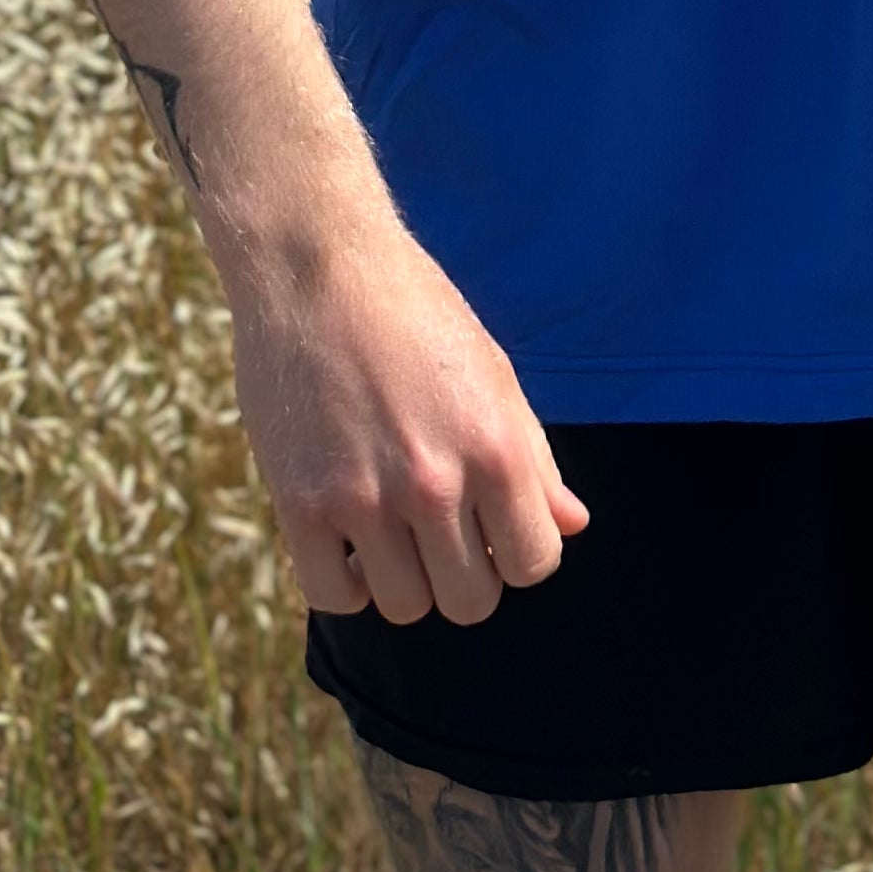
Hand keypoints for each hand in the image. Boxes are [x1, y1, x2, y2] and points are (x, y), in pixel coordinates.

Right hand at [226, 190, 588, 623]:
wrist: (316, 264)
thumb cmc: (414, 312)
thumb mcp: (493, 372)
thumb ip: (534, 459)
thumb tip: (571, 526)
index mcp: (496, 448)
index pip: (534, 564)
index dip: (516, 549)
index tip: (490, 523)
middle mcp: (435, 483)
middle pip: (470, 602)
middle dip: (463, 572)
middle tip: (439, 525)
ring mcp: (365, 499)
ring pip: (405, 607)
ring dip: (403, 576)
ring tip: (390, 522)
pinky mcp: (301, 505)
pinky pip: (335, 599)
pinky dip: (346, 580)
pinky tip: (348, 533)